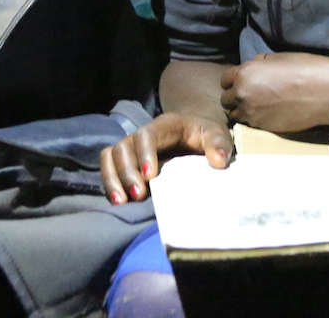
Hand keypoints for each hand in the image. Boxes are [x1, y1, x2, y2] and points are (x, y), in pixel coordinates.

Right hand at [99, 112, 232, 204]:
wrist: (196, 134)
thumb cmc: (206, 135)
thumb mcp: (217, 135)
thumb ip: (219, 145)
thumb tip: (218, 161)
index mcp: (165, 125)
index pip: (147, 134)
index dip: (145, 153)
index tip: (150, 176)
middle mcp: (143, 134)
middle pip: (124, 146)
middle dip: (127, 172)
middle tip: (138, 196)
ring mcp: (132, 147)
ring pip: (111, 156)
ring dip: (113, 179)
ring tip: (122, 202)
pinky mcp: (128, 161)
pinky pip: (109, 167)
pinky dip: (109, 183)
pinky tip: (119, 202)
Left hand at [220, 52, 328, 133]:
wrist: (324, 92)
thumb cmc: (304, 68)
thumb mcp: (278, 58)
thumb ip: (259, 64)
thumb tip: (254, 67)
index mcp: (244, 74)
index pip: (224, 79)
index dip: (233, 80)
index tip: (243, 81)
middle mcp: (242, 95)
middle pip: (226, 100)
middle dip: (235, 96)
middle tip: (250, 94)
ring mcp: (252, 114)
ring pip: (236, 115)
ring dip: (243, 110)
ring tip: (258, 106)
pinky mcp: (263, 128)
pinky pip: (250, 124)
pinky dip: (254, 119)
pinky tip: (268, 113)